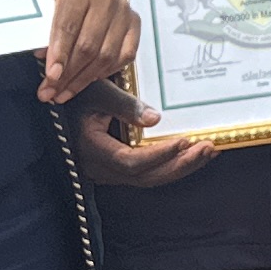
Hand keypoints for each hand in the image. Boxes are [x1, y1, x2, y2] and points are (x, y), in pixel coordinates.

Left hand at [38, 0, 138, 103]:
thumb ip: (42, 26)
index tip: (50, 77)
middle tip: (50, 93)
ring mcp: (123, 11)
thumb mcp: (43, 0)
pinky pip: (125, 56)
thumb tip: (44, 58)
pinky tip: (88, 79)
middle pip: (88, 46)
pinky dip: (107, 71)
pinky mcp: (135, 22)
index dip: (59, 55)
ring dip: (84, 80)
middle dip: (68, 75)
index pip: (68, 27)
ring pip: (106, 55)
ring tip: (64, 93)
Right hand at [69, 85, 213, 186]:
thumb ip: (124, 104)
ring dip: (181, 166)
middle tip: (208, 147)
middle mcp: (101, 167)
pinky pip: (148, 173)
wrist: (61, 105)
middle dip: (180, 164)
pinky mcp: (119, 169)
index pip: (130, 162)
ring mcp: (110, 171)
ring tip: (209, 151)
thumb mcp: (97, 91)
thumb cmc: (77, 94)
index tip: (184, 141)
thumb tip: (156, 118)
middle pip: (146, 176)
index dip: (158, 155)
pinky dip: (172, 164)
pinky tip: (194, 154)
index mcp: (92, 148)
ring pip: (150, 178)